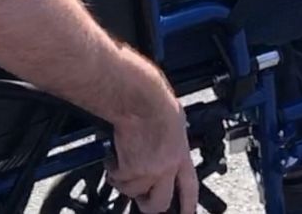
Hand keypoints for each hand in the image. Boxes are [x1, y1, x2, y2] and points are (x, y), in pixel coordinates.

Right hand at [105, 69, 196, 212]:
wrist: (138, 98)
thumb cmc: (154, 101)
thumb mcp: (174, 123)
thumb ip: (172, 142)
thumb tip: (168, 145)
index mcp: (181, 155)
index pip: (189, 189)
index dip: (189, 205)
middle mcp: (167, 167)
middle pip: (159, 203)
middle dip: (148, 205)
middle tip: (140, 199)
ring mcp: (149, 171)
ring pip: (133, 191)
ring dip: (124, 180)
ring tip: (120, 162)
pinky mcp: (130, 169)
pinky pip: (117, 179)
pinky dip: (112, 169)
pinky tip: (113, 156)